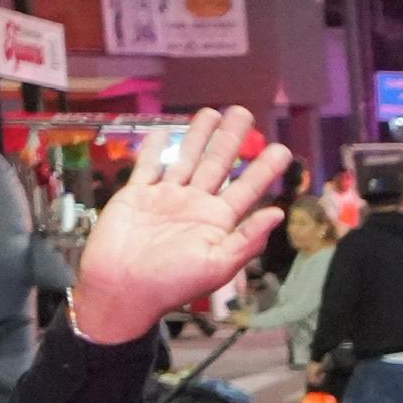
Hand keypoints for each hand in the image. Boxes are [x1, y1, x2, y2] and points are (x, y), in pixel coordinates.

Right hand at [72, 106, 292, 343]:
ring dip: (199, 136)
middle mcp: (194, 206)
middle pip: (218, 164)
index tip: (281, 149)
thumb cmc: (171, 285)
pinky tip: (164, 131)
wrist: (121, 291)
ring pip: (186, 159)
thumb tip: (277, 215)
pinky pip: (148, 167)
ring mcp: (165, 199)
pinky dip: (155, 149)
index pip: (247, 189)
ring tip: (212, 112)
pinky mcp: (135, 196)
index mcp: (217, 222)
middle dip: (231, 139)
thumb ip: (247, 240)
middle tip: (244, 112)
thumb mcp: (217, 266)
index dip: (264, 169)